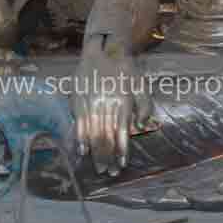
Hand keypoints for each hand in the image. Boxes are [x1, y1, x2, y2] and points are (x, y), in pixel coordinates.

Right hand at [73, 33, 151, 174]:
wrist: (104, 49)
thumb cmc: (126, 69)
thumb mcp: (141, 85)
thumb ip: (144, 106)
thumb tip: (141, 126)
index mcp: (123, 104)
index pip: (122, 134)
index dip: (121, 152)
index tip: (121, 166)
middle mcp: (107, 106)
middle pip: (106, 138)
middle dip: (107, 158)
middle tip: (108, 173)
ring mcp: (91, 103)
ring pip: (93, 134)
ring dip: (96, 153)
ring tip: (98, 167)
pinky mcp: (78, 100)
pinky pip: (79, 123)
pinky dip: (81, 138)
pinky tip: (82, 151)